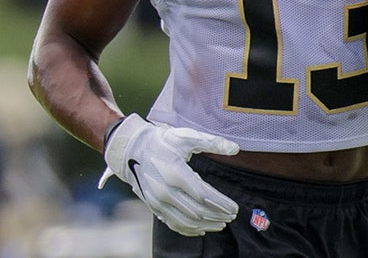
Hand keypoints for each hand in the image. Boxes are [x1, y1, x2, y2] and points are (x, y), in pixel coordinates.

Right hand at [99, 113, 239, 235]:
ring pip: (186, 221)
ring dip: (205, 225)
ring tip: (221, 223)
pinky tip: (201, 230)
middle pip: (197, 211)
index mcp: (175, 173)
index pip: (204, 195)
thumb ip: (212, 143)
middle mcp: (165, 191)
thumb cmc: (162, 141)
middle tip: (231, 216)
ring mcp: (157, 201)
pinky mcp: (153, 206)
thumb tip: (235, 149)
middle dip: (217, 215)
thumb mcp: (186, 137)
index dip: (221, 204)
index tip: (234, 208)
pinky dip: (189, 229)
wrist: (132, 149)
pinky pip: (173, 223)